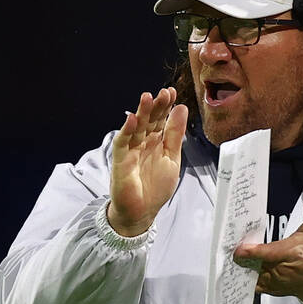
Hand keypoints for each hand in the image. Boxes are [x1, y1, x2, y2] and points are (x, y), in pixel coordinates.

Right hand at [107, 88, 187, 236]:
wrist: (143, 211)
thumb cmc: (156, 187)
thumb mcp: (172, 158)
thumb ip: (175, 134)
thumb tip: (181, 109)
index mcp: (157, 142)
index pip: (161, 120)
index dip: (166, 107)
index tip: (172, 92)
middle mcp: (143, 142)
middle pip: (149, 120)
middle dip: (156, 106)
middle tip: (164, 92)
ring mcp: (131, 150)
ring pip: (136, 128)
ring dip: (141, 112)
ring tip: (147, 97)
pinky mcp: (121, 160)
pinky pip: (123, 142)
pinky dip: (127, 130)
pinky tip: (132, 118)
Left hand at [234, 194, 302, 302]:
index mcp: (294, 252)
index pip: (271, 253)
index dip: (254, 252)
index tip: (240, 249)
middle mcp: (284, 268)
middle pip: (256, 263)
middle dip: (242, 257)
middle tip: (227, 247)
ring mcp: (276, 281)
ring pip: (252, 274)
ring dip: (240, 267)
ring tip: (229, 257)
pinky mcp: (270, 289)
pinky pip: (252, 285)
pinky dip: (243, 279)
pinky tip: (235, 270)